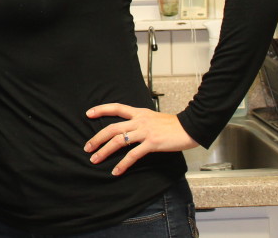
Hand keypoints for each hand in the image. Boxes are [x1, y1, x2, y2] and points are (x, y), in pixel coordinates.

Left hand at [84, 103, 198, 175]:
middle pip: (112, 128)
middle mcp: (139, 120)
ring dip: (104, 151)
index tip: (88, 113)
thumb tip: (130, 128)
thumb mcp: (154, 117)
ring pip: (118, 141)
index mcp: (139, 112)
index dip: (101, 109)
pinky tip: (116, 171)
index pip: (116, 107)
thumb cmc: (174, 125)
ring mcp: (145, 132)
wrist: (190, 127)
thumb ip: (141, 121)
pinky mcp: (152, 143)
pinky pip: (133, 154)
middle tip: (87, 147)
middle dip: (97, 138)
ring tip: (95, 159)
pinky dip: (122, 164)